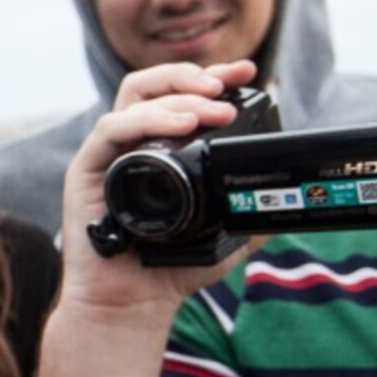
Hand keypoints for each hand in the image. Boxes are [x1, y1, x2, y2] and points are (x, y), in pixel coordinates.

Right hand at [61, 59, 259, 321]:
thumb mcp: (227, 235)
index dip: (213, 78)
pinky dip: (145, 121)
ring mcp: (107, 155)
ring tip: (212, 109)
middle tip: (227, 85)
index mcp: (159, 150)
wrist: (131, 303)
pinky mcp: (86, 171)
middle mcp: (131, 144)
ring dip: (176, 95)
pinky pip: (110, 130)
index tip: (246, 73)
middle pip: (153, 84)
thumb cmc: (170, 270)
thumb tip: (290, 195)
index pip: (181, 97)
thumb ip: (252, 212)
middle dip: (193, 75)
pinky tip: (179, 125)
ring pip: (134, 98)